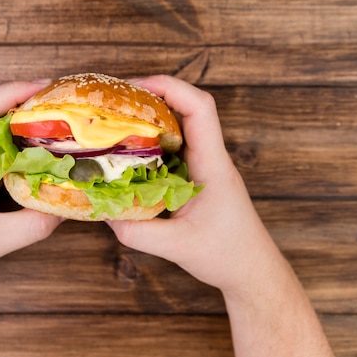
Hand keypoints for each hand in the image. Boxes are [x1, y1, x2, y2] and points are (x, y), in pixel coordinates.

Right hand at [108, 75, 277, 292]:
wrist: (252, 270)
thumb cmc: (228, 255)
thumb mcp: (178, 247)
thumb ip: (138, 232)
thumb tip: (104, 213)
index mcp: (212, 164)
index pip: (199, 108)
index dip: (169, 87)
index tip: (134, 87)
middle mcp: (210, 157)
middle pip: (186, 108)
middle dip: (151, 97)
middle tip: (114, 103)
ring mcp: (204, 166)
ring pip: (179, 127)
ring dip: (150, 119)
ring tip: (116, 122)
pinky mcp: (197, 177)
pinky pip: (173, 149)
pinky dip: (151, 143)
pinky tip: (128, 154)